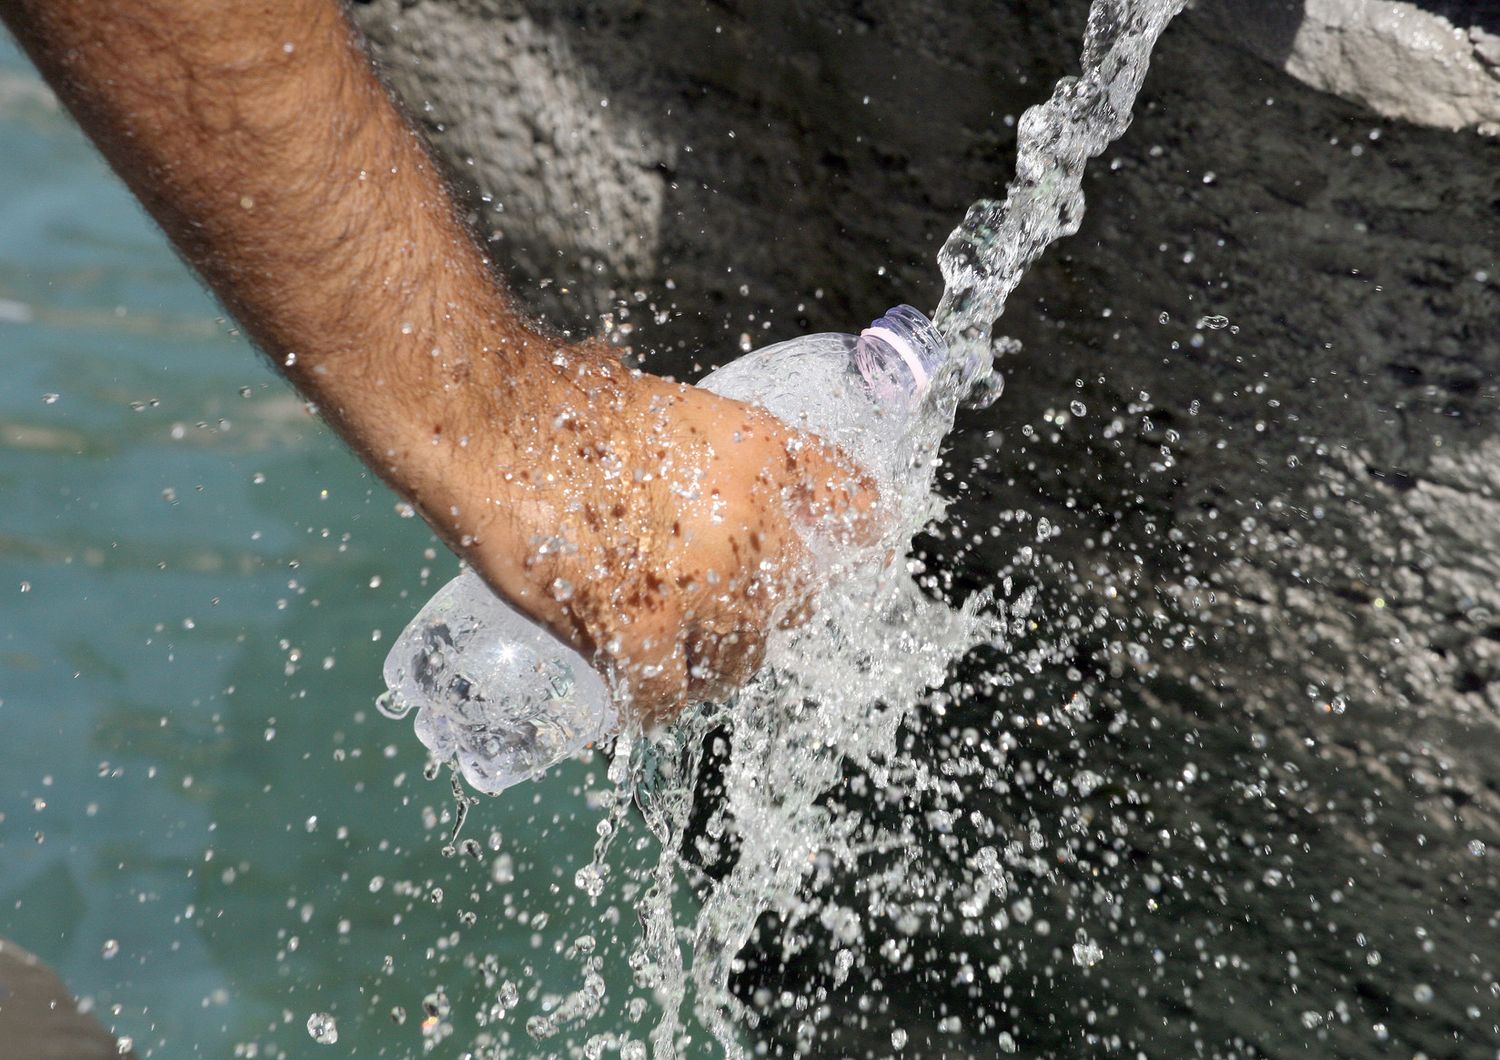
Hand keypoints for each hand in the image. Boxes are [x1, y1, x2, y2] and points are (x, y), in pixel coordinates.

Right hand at [457, 344, 876, 724]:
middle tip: (717, 609)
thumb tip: (700, 466)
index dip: (862, 544)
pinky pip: (666, 697)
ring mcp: (699, 586)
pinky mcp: (639, 635)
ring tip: (670, 651)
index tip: (854, 563)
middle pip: (798, 604)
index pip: (860, 509)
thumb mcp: (665, 406)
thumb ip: (706, 449)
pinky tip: (633, 689)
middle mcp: (749, 523)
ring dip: (708, 665)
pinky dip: (649, 701)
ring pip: (738, 662)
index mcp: (764, 454)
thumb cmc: (557, 402)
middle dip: (761, 613)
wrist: (488, 423)